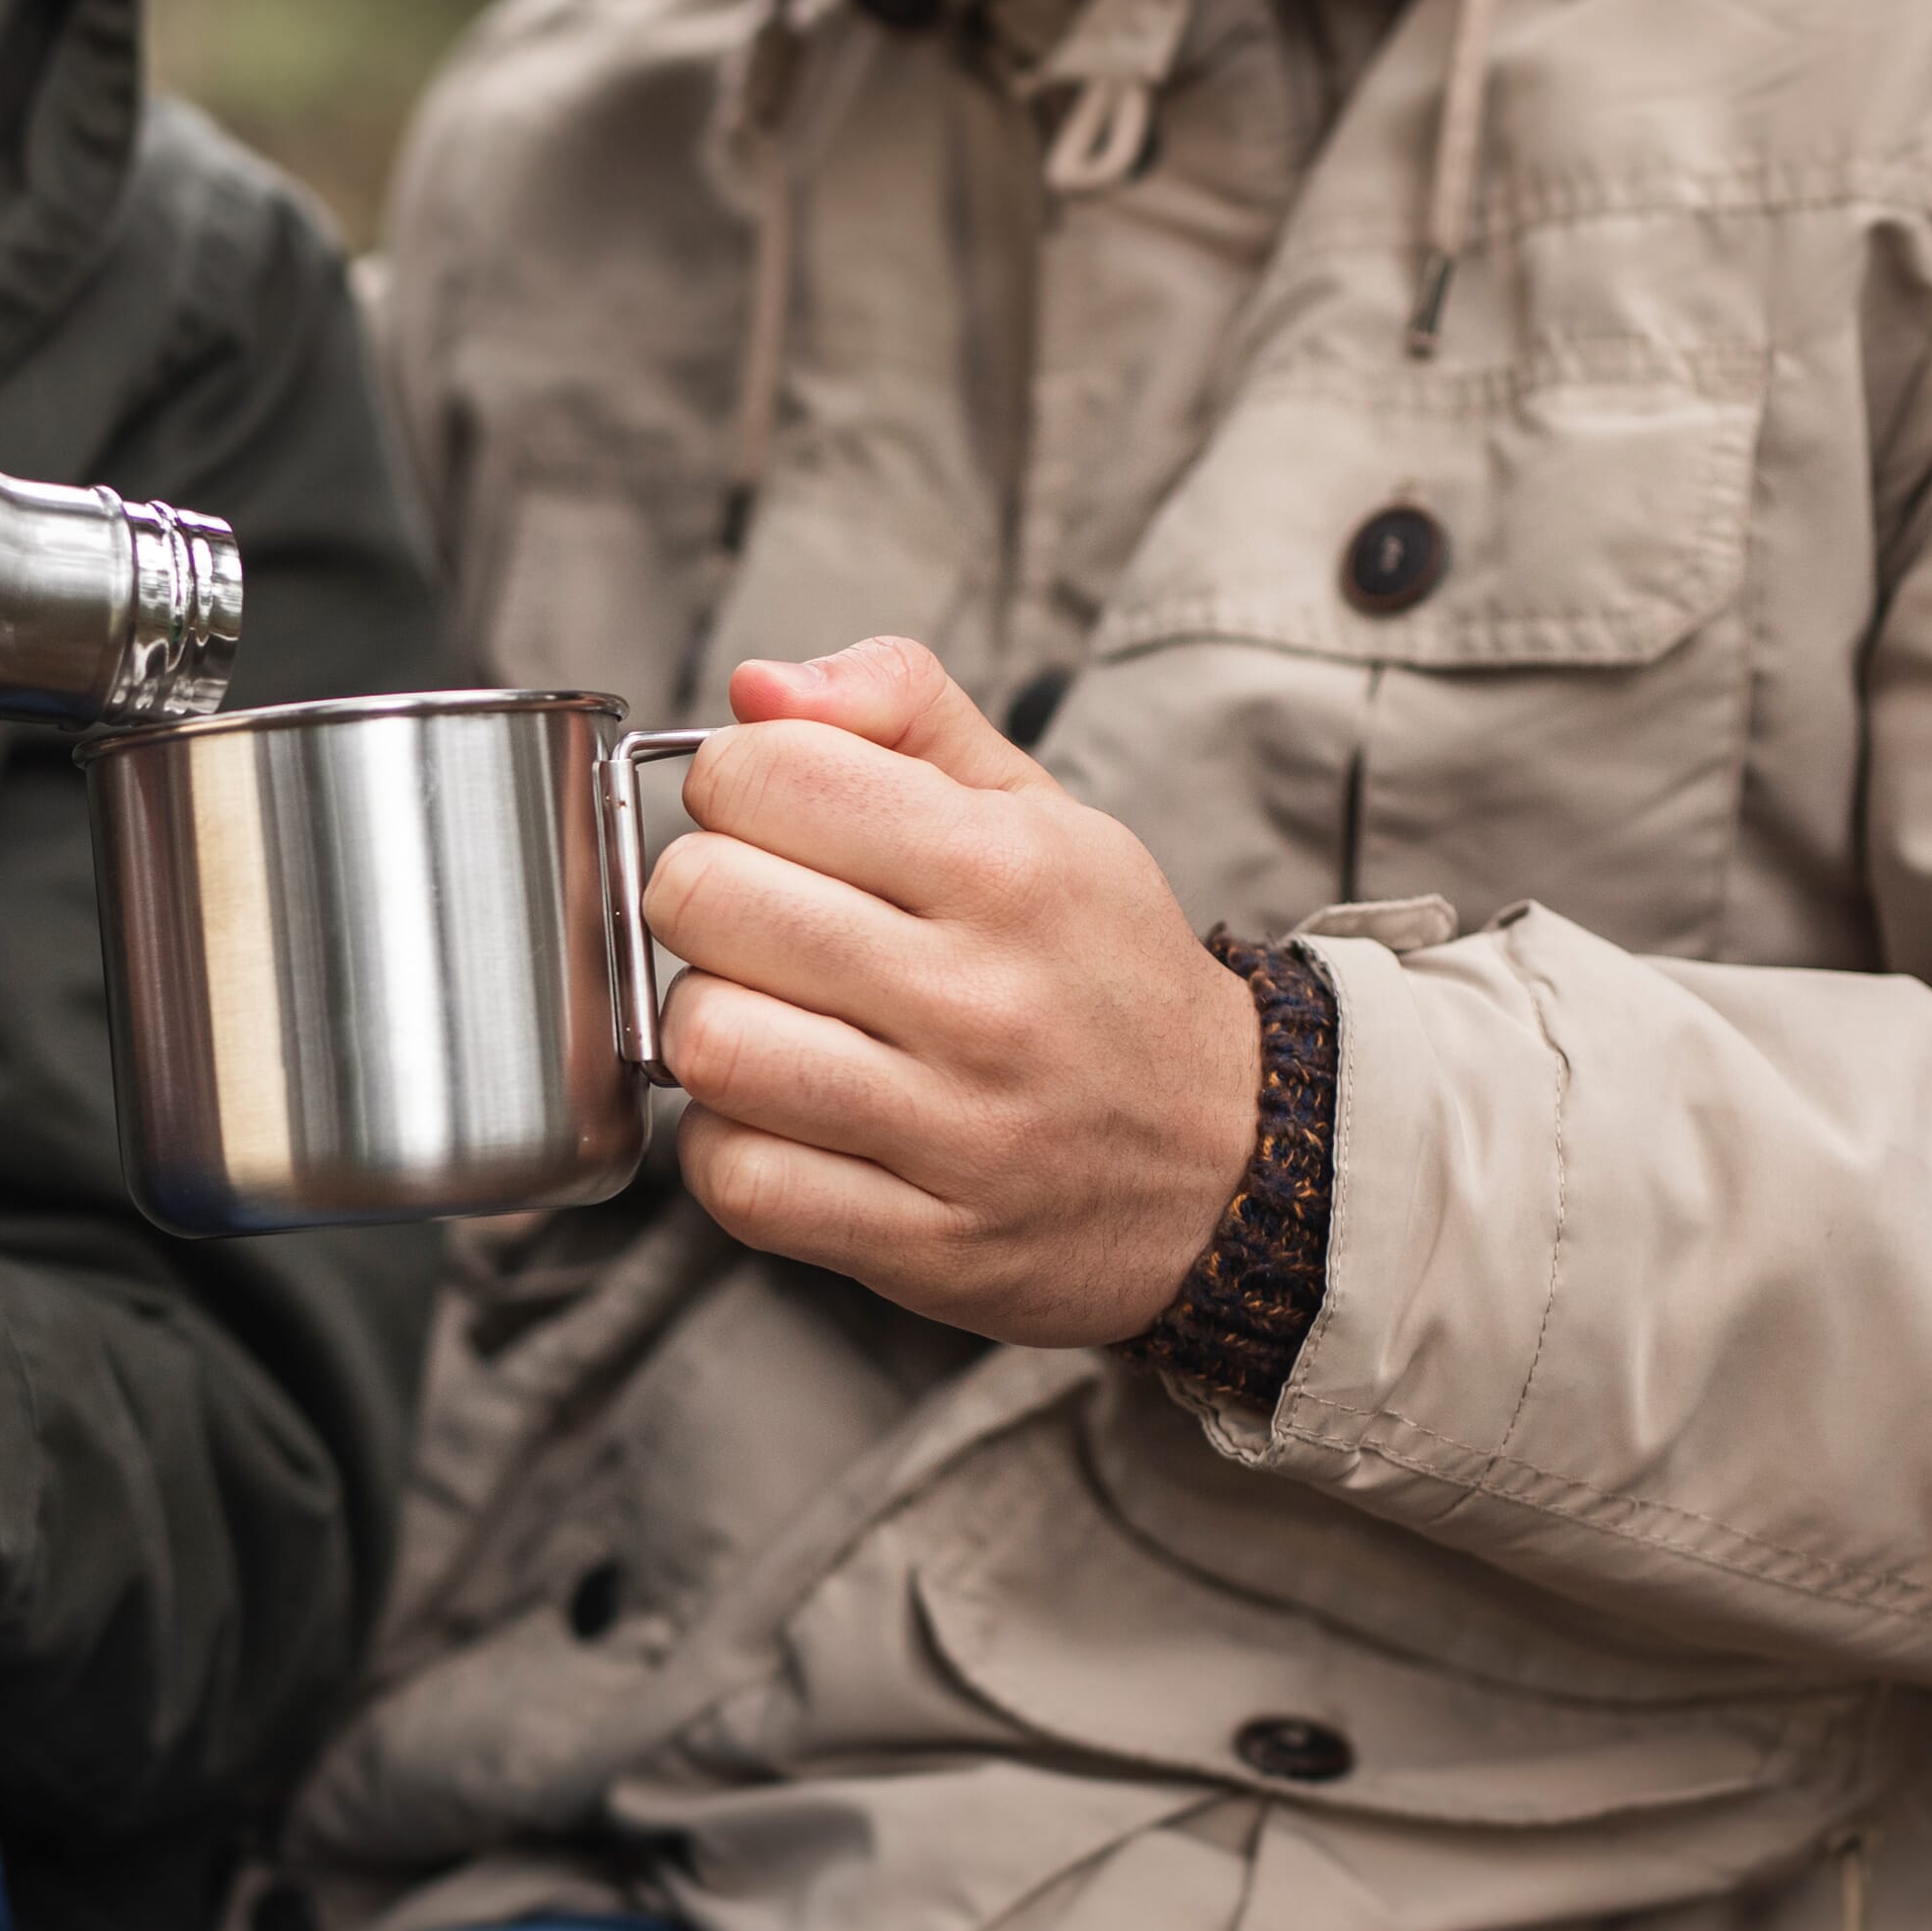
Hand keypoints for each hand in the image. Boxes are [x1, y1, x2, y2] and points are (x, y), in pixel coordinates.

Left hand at [648, 636, 1261, 1347]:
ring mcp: (954, 1133)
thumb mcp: (1036, 809)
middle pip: (705, 900)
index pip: (763, 773)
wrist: (1230, 1161)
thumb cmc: (1095, 967)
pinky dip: (729, 1144)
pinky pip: (737, 1180)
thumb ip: (900, 707)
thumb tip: (757, 686)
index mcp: (1007, 865)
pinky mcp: (924, 1245)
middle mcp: (981, 998)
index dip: (735, 783)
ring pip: (705, 1043)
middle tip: (756, 921)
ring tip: (765, 1018)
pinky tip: (782, 1117)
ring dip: (705, 1023)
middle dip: (701, 895)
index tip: (773, 819)